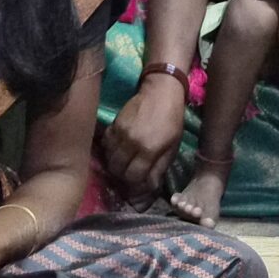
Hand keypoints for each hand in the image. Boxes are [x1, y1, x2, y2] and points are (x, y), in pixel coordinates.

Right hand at [103, 73, 186, 193]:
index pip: (133, 175)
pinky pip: (105, 144)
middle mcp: (132, 143)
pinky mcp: (114, 124)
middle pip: (118, 169)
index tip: (139, 179)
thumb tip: (150, 185)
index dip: (135, 182)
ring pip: (109, 158)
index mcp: (149, 149)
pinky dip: (109, 150)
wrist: (161, 92)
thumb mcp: (173, 145)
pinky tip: (118, 149)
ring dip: (115, 163)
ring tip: (124, 162)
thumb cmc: (172, 120)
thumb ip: (160, 166)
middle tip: (130, 172)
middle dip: (123, 175)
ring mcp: (120, 133)